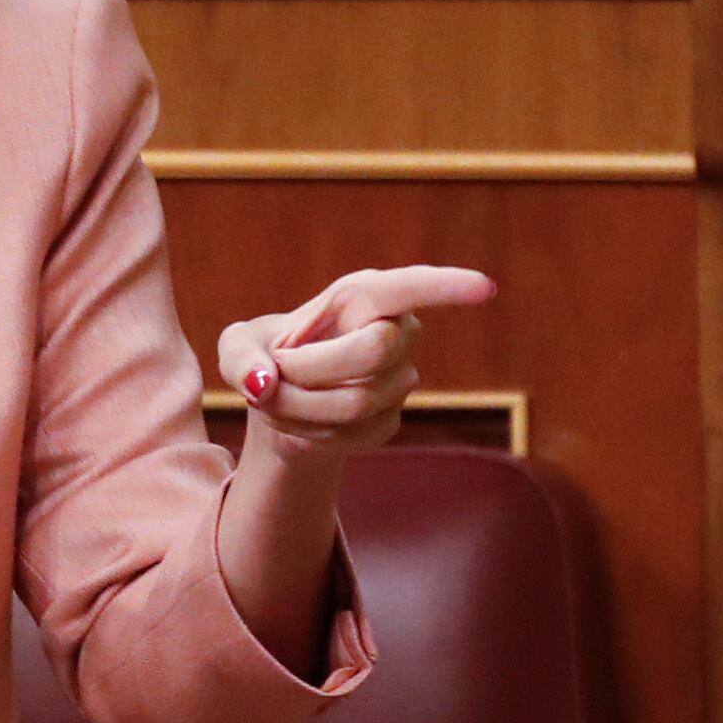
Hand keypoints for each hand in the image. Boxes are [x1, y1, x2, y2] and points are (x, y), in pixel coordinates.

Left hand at [215, 264, 496, 470]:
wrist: (279, 403)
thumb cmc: (264, 358)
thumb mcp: (236, 347)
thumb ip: (239, 357)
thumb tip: (264, 381)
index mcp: (360, 296)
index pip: (410, 287)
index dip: (447, 287)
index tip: (486, 289)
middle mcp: (392, 331)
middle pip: (374, 351)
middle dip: (312, 369)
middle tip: (278, 373)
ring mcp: (398, 378)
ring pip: (357, 402)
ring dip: (302, 408)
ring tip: (282, 399)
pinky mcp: (390, 419)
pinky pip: (355, 435)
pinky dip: (313, 434)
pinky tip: (303, 422)